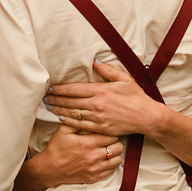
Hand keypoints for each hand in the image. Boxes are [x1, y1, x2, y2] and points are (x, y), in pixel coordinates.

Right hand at [35, 124, 122, 187]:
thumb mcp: (64, 130)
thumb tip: (90, 114)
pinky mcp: (95, 178)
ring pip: (118, 160)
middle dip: (115, 141)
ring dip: (114, 154)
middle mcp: (94, 157)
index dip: (110, 131)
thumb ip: (78, 121)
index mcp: (88, 143)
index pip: (111, 135)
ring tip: (107, 149)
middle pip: (118, 147)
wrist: (49, 168)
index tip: (106, 131)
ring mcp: (95, 169)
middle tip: (108, 140)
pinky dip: (110, 165)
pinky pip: (112, 171)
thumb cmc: (57, 147)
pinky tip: (103, 160)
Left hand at [43, 60, 160, 136]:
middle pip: (70, 101)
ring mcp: (98, 118)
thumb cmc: (136, 97)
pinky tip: (60, 118)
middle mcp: (97, 104)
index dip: (60, 89)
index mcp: (101, 91)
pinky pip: (81, 125)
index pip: (74, 89)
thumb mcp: (124, 79)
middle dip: (55, 99)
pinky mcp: (100, 128)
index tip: (50, 87)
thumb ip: (108, 70)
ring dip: (58, 110)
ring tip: (48, 106)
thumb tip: (95, 61)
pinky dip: (68, 121)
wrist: (147, 117)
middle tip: (44, 97)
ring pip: (73, 113)